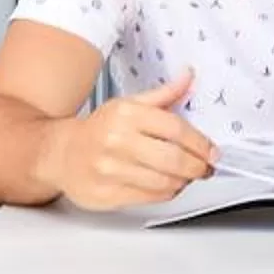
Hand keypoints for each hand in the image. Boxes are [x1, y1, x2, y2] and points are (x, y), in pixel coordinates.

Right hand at [45, 72, 216, 209]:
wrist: (60, 154)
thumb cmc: (98, 130)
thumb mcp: (128, 105)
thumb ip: (163, 95)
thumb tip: (189, 76)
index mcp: (126, 114)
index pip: (175, 129)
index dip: (200, 143)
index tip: (212, 152)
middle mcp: (116, 141)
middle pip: (173, 159)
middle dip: (198, 167)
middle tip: (205, 168)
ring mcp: (110, 169)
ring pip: (164, 182)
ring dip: (183, 182)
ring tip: (186, 176)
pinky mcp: (107, 193)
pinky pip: (150, 198)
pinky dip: (167, 193)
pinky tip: (168, 185)